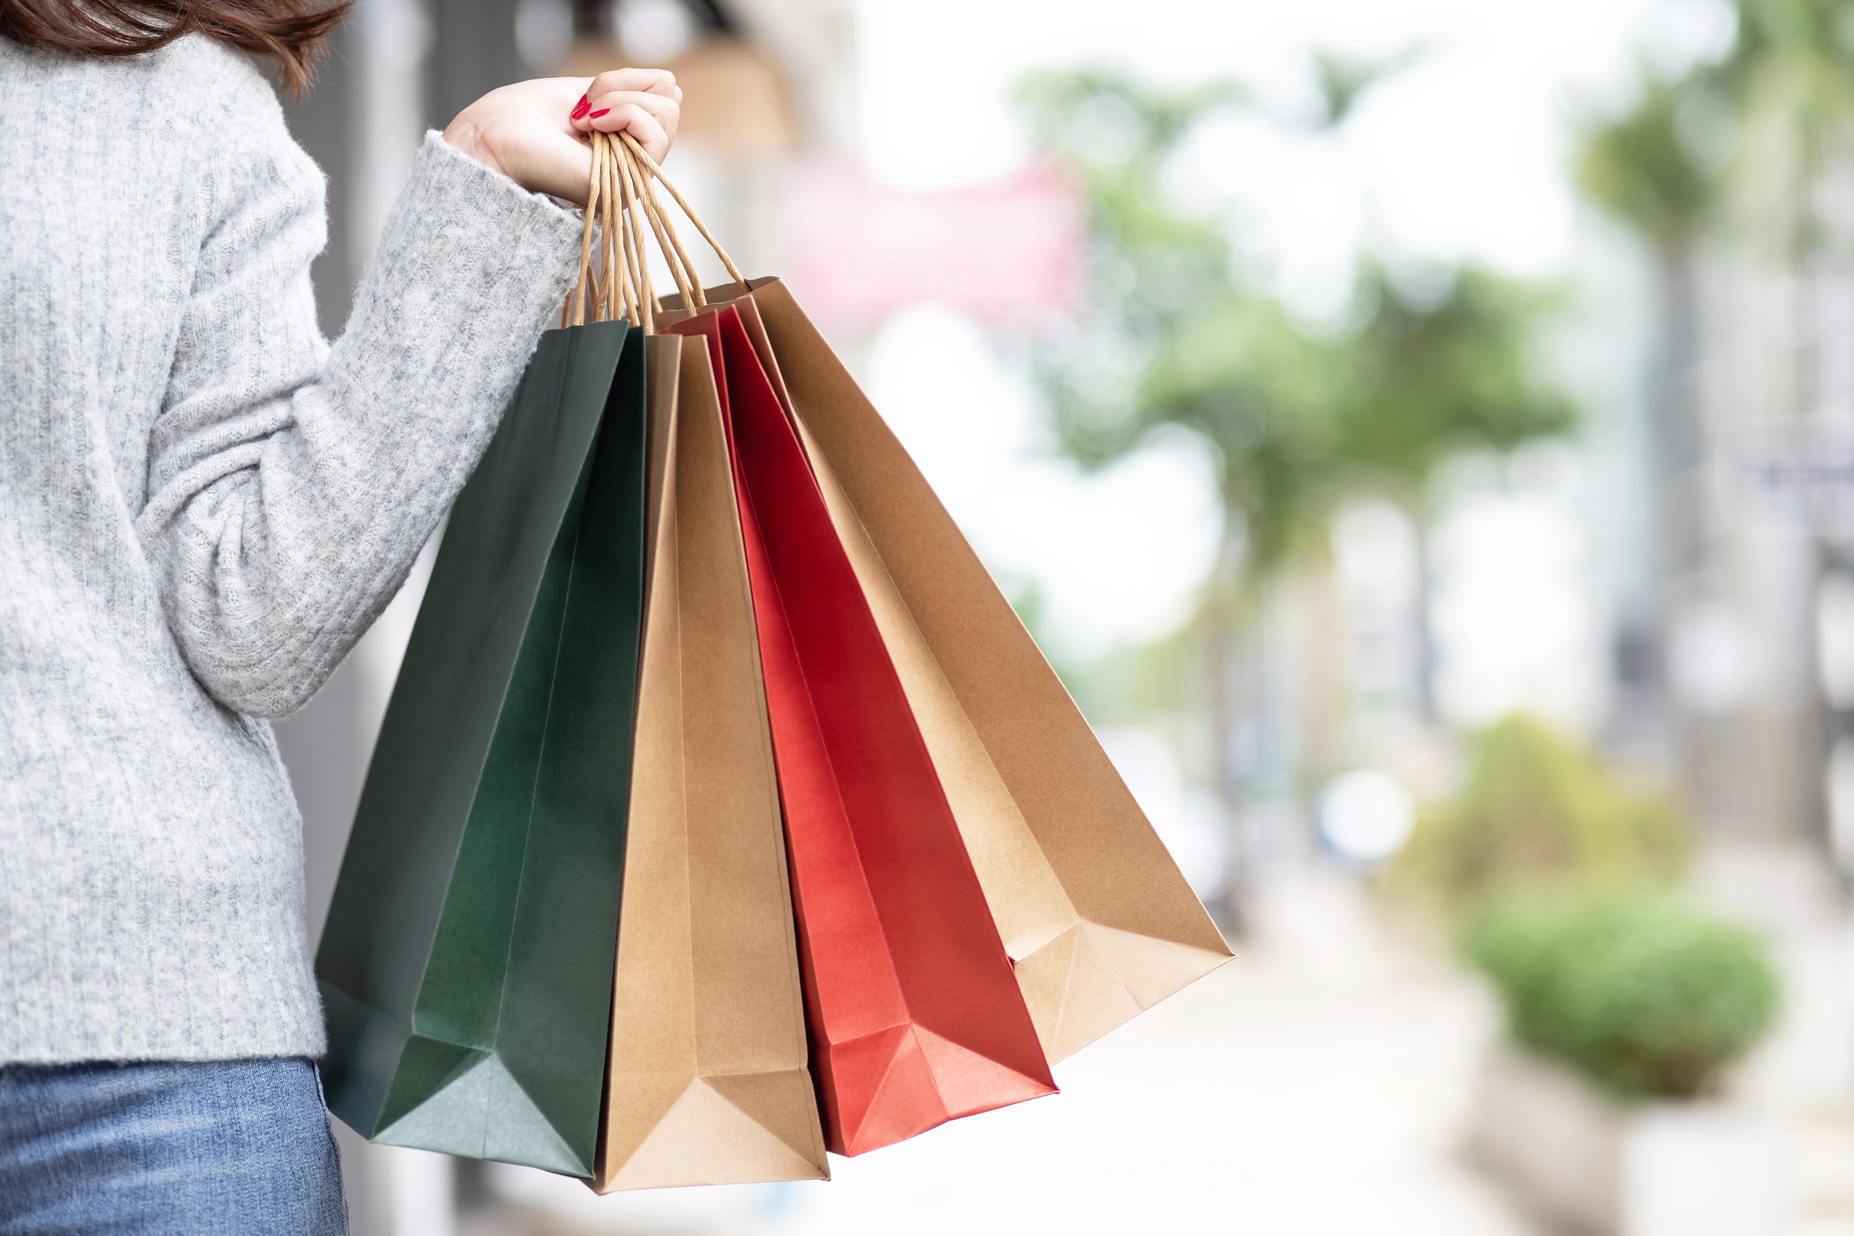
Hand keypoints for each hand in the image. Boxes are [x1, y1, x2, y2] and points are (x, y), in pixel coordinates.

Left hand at [442, 69, 681, 204]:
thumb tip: (672, 86)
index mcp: (622, 142)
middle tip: (584, 106)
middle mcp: (632, 163)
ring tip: (584, 117)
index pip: (664, 96)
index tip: (586, 96)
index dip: (629, 80)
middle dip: (624, 86)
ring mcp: (633, 176)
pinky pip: (655, 132)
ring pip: (668, 114)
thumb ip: (629, 92)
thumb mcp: (587, 92)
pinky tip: (590, 124)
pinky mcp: (629, 186)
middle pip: (671, 103)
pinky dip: (623, 113)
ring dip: (620, 99)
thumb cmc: (523, 117)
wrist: (494, 140)